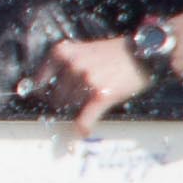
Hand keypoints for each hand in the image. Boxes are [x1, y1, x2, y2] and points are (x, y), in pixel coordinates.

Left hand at [32, 35, 150, 135]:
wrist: (142, 52)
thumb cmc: (111, 54)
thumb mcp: (81, 50)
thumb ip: (64, 66)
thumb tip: (45, 91)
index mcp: (61, 53)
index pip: (39, 82)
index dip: (44, 95)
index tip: (47, 102)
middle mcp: (71, 64)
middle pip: (56, 98)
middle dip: (65, 104)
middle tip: (77, 104)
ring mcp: (85, 80)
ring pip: (70, 108)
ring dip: (78, 111)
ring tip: (91, 105)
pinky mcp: (100, 94)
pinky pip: (84, 119)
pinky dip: (82, 128)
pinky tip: (82, 132)